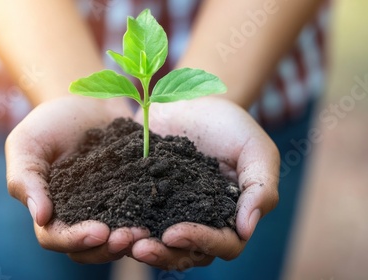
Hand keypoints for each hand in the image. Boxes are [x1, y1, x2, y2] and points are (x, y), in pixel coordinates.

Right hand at [5, 96, 148, 262]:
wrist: (86, 101)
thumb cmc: (49, 123)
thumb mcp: (27, 144)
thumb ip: (26, 179)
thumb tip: (41, 218)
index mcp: (50, 211)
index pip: (56, 238)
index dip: (76, 240)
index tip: (99, 232)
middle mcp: (79, 216)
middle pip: (90, 247)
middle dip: (108, 247)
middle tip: (129, 236)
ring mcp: (107, 207)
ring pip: (116, 237)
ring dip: (131, 240)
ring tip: (147, 232)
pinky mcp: (131, 194)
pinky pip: (140, 213)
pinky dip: (150, 218)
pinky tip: (164, 213)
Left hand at [131, 97, 279, 269]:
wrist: (192, 101)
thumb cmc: (230, 126)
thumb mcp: (256, 150)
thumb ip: (260, 188)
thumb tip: (247, 230)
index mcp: (229, 216)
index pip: (222, 244)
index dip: (199, 242)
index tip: (174, 233)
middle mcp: (198, 221)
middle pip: (185, 254)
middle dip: (163, 254)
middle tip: (139, 248)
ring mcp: (168, 212)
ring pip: (157, 244)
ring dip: (138, 247)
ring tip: (118, 240)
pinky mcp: (142, 198)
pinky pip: (132, 219)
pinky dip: (120, 225)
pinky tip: (106, 223)